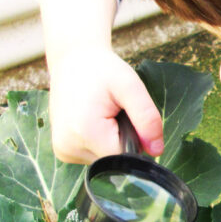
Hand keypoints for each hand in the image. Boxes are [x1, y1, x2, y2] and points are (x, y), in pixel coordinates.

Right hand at [47, 48, 163, 163]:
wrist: (72, 60)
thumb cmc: (102, 70)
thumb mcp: (130, 86)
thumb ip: (147, 117)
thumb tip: (157, 150)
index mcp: (86, 133)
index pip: (126, 157)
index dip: (135, 140)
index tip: (128, 116)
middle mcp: (69, 147)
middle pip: (115, 160)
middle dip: (122, 139)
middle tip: (115, 112)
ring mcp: (64, 152)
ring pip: (105, 160)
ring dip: (111, 141)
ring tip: (103, 114)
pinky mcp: (63, 151)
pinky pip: (93, 156)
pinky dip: (100, 142)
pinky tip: (94, 121)